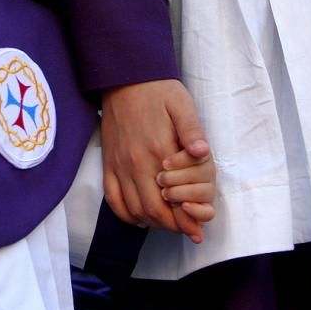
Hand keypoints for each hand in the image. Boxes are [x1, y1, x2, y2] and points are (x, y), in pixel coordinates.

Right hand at [101, 79, 212, 241]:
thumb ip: (192, 131)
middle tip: (185, 229)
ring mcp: (119, 165)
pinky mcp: (108, 163)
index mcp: (158, 150)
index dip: (185, 220)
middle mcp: (136, 163)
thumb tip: (202, 154)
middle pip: (152, 210)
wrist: (124, 78)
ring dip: (151, 222)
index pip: (172, 199)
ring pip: (133, 209)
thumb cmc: (158, 91)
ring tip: (166, 223)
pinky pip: (113, 199)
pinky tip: (139, 216)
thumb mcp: (182, 105)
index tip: (196, 231)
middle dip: (171, 226)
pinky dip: (126, 214)